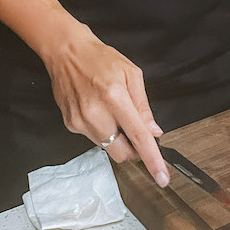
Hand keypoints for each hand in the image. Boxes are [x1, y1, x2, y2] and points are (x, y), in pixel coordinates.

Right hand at [43, 19, 168, 186]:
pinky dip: (101, 130)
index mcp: (115, 97)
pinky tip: (97, 109)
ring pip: (107, 147)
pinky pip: (93, 138)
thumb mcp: (131, 73)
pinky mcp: (70, 124)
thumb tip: (154, 131)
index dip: (152, 160)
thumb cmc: (100, 58)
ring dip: (116, 138)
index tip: (162, 178)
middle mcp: (96, 113)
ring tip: (112, 112)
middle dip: (133, 151)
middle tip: (136, 134)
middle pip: (121, 153)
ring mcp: (80, 121)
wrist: (66, 52)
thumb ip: (143, 106)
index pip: (138, 136)